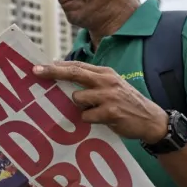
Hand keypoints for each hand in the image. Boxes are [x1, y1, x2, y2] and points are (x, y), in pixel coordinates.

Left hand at [33, 60, 168, 142]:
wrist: (150, 119)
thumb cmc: (125, 103)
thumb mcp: (111, 86)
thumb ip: (91, 82)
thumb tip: (63, 79)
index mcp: (105, 73)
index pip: (77, 66)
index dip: (57, 66)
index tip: (39, 66)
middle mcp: (106, 80)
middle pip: (74, 73)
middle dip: (53, 72)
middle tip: (36, 72)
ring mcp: (109, 95)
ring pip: (78, 99)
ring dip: (80, 107)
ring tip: (95, 111)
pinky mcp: (111, 111)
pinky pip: (86, 116)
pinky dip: (89, 120)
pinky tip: (102, 120)